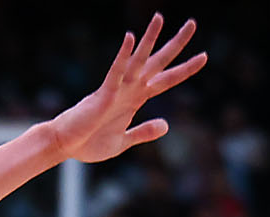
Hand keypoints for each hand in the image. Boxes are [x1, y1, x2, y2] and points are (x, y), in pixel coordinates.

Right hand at [48, 14, 206, 163]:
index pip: (166, 80)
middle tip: (193, 23)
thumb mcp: (123, 142)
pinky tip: (130, 38)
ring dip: (150, 39)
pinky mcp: (104, 94)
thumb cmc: (89, 144)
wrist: (65, 146)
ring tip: (160, 17)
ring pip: (138, 59)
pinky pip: (116, 71)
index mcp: (136, 100)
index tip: (204, 56)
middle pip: (158, 62)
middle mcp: (130, 89)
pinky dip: (123, 55)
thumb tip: (166, 125)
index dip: (185, 69)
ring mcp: (118, 89)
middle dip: (176, 44)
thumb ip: (144, 132)